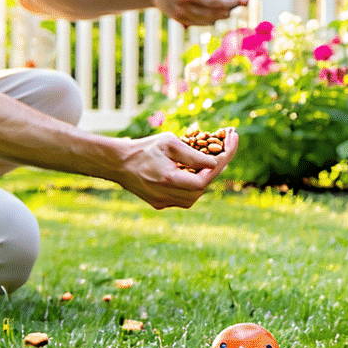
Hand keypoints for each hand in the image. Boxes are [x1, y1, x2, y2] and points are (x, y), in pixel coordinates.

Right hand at [115, 128, 239, 208]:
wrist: (117, 163)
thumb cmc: (144, 148)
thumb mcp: (168, 143)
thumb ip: (192, 154)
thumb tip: (215, 163)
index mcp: (168, 179)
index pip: (204, 178)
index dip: (221, 162)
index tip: (230, 143)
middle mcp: (166, 196)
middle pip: (202, 188)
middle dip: (217, 168)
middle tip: (227, 148)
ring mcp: (163, 203)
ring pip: (195, 195)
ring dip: (206, 178)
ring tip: (214, 159)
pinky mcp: (160, 204)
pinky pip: (184, 197)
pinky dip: (193, 185)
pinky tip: (196, 170)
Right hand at [152, 0, 258, 25]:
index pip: (217, 3)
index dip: (234, 0)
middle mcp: (185, 10)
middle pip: (218, 14)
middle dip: (233, 5)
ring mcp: (184, 18)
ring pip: (215, 19)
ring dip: (226, 9)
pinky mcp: (185, 23)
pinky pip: (208, 22)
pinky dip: (216, 13)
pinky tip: (215, 4)